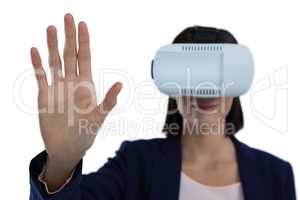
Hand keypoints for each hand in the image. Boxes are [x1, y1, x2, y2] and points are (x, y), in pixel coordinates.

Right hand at [30, 13, 122, 164]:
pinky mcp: (44, 96)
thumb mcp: (100, 116)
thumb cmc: (87, 133)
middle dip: (68, 36)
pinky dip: (37, 64)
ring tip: (50, 28)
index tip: (82, 25)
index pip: (84, 57)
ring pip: (54, 61)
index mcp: (86, 84)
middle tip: (67, 17)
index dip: (83, 41)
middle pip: (69, 54)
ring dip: (51, 45)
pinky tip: (35, 51)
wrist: (68, 147)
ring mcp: (57, 87)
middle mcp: (71, 82)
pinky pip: (40, 76)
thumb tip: (121, 84)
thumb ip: (109, 100)